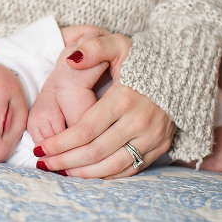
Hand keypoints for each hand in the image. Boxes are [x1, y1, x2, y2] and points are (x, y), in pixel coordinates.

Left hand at [34, 34, 176, 177]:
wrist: (182, 70)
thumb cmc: (143, 58)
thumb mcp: (119, 45)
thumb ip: (94, 48)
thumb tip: (71, 59)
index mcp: (125, 99)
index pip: (85, 130)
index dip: (59, 143)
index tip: (39, 148)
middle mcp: (140, 122)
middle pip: (95, 152)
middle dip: (64, 161)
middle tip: (42, 164)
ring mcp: (152, 137)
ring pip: (112, 166)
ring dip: (82, 173)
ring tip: (59, 171)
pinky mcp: (160, 147)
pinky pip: (130, 170)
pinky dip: (105, 176)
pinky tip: (85, 173)